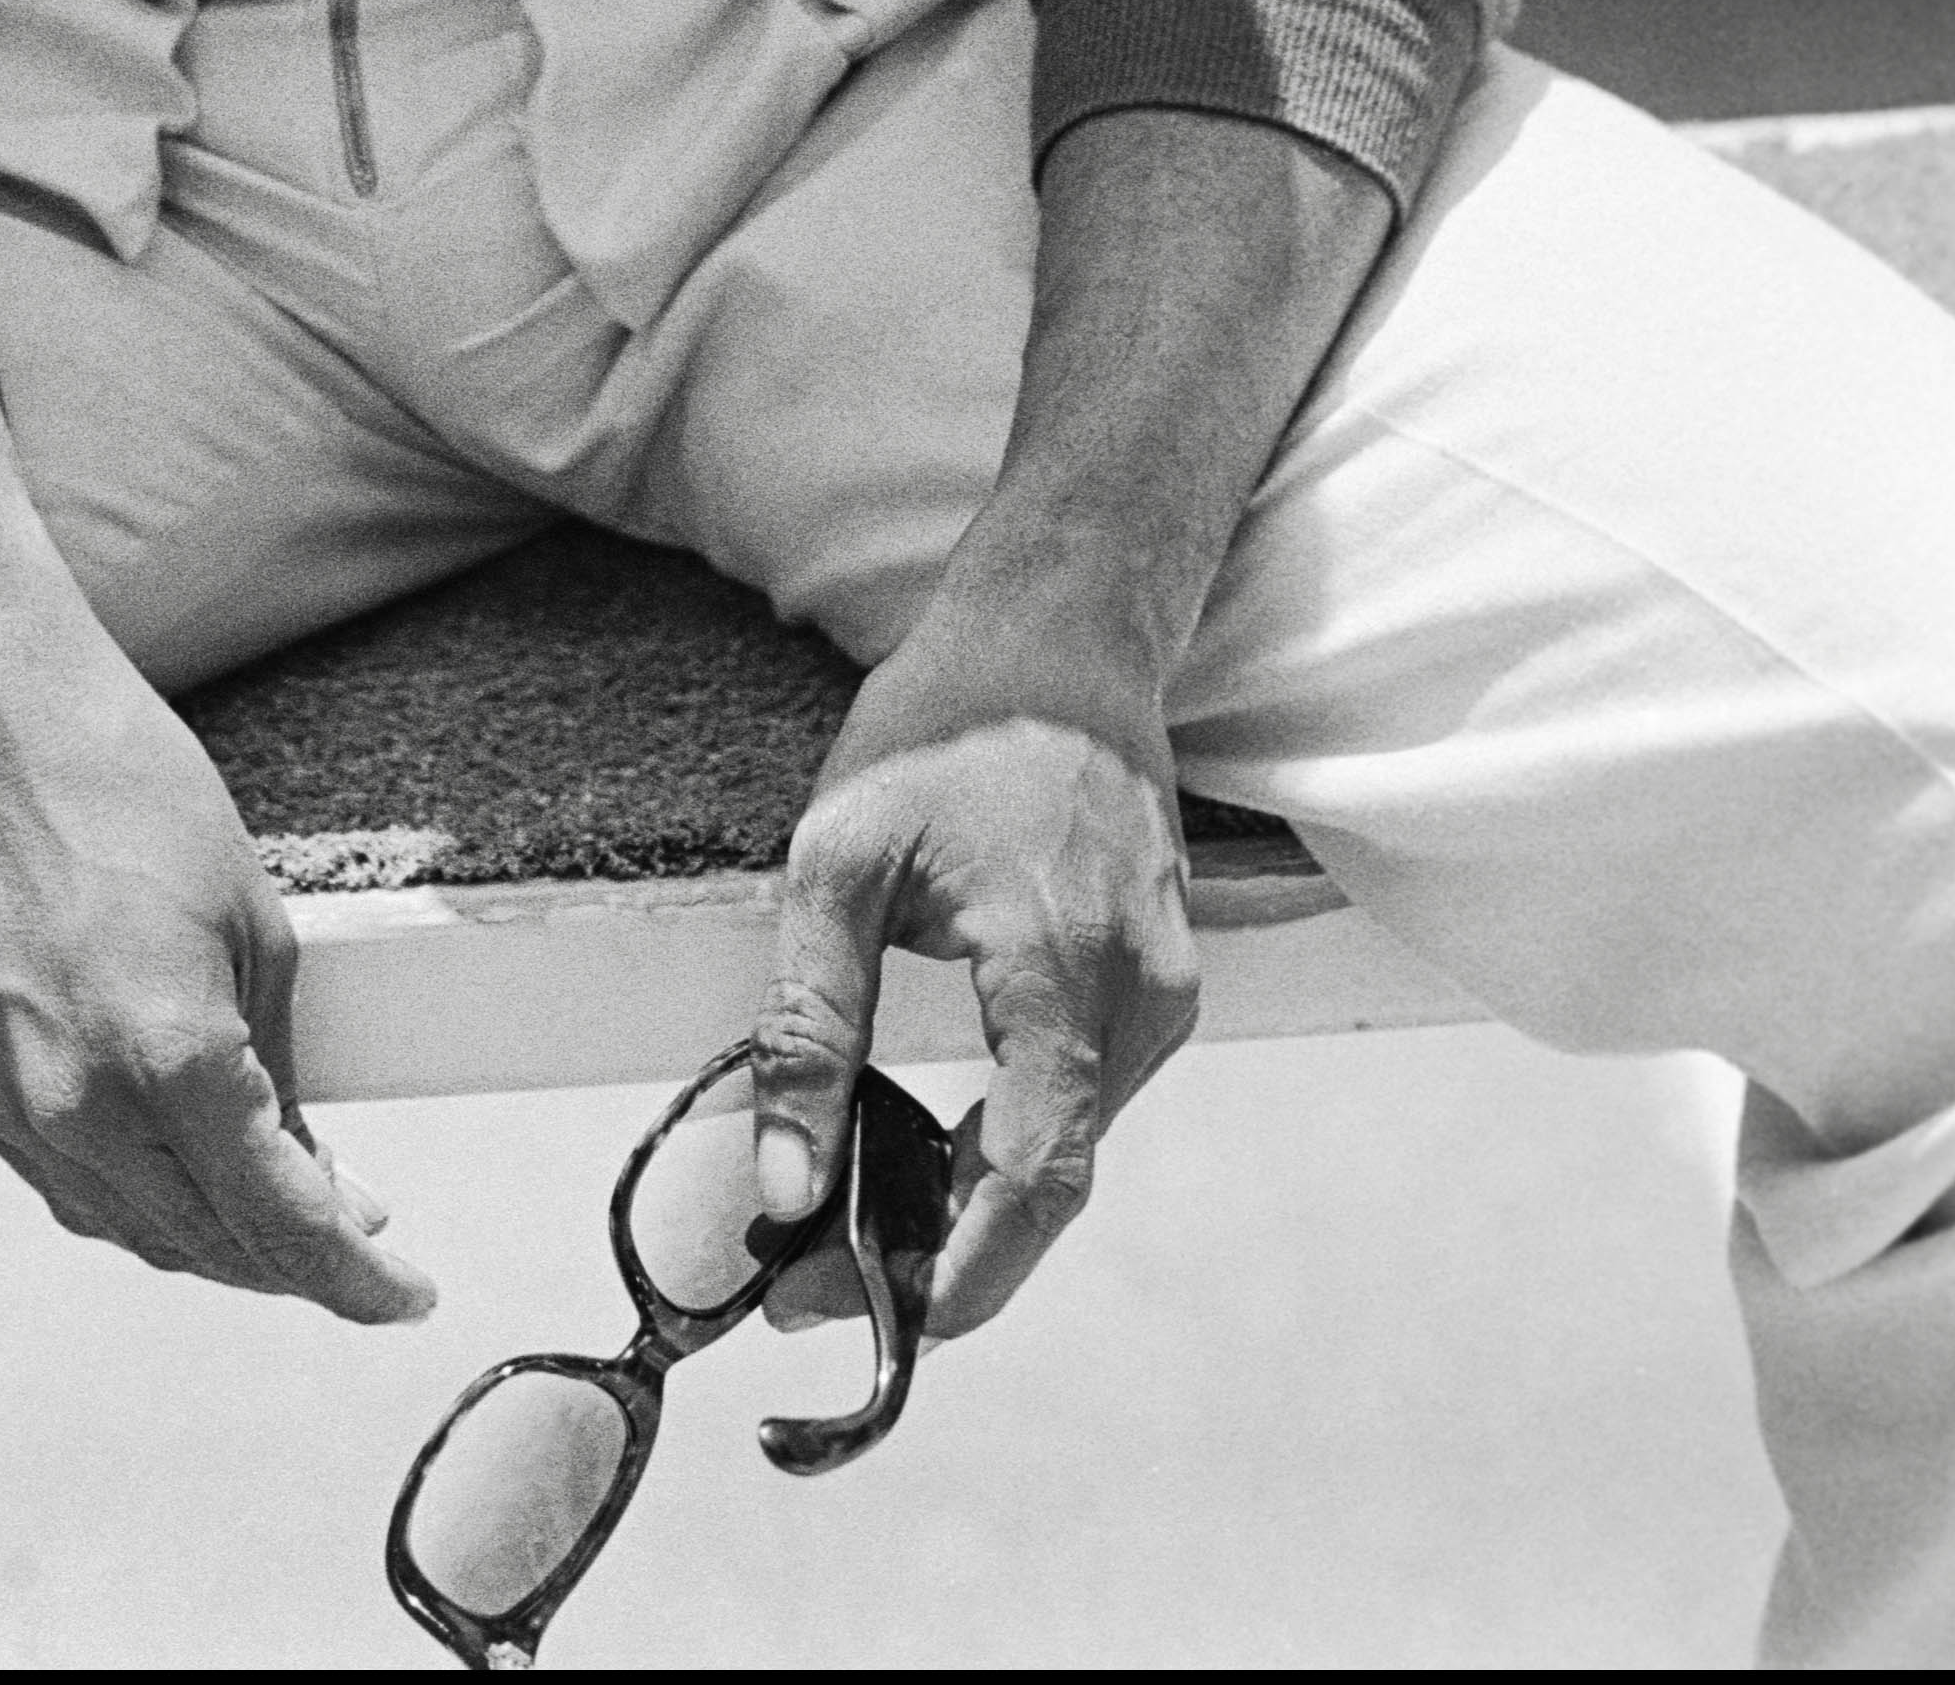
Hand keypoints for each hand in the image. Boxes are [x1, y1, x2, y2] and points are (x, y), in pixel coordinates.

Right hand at [0, 580, 436, 1324]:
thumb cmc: (123, 784)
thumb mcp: (252, 922)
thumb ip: (279, 1068)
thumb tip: (307, 1168)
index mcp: (166, 1058)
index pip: (279, 1221)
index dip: (353, 1277)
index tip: (403, 1298)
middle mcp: (77, 1106)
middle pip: (206, 1243)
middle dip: (292, 1262)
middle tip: (363, 1250)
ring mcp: (9, 1103)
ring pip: (131, 1228)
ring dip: (214, 1240)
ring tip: (286, 1216)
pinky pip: (66, 1183)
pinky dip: (137, 1199)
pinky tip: (181, 1177)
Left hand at [750, 602, 1199, 1342]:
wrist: (1057, 635)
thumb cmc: (947, 726)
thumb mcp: (838, 863)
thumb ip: (811, 1029)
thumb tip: (786, 1183)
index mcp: (1059, 961)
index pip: (1036, 1173)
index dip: (962, 1274)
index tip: (870, 1319)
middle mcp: (1139, 986)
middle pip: (1058, 1178)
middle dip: (953, 1254)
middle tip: (834, 1280)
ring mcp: (1168, 981)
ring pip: (1080, 1142)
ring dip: (986, 1199)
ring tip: (870, 1214)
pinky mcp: (1167, 974)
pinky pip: (1096, 1091)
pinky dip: (1025, 1135)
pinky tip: (943, 1142)